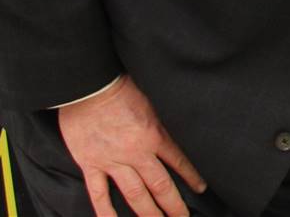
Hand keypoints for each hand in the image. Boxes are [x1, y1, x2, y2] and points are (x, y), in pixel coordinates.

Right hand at [57, 75, 205, 216]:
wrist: (89, 85)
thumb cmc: (121, 85)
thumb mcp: (153, 98)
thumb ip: (164, 118)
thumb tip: (181, 124)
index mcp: (154, 135)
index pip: (179, 161)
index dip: (191, 177)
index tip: (201, 189)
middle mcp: (136, 153)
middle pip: (160, 186)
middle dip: (173, 205)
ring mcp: (112, 161)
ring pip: (134, 194)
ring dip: (148, 213)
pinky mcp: (90, 164)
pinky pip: (98, 193)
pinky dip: (105, 210)